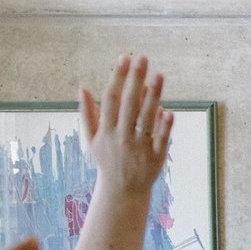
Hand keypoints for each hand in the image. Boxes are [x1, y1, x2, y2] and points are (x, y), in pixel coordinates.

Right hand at [79, 55, 173, 198]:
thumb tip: (82, 88)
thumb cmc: (108, 160)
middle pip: (129, 104)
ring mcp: (139, 147)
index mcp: (106, 130)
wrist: (122, 192)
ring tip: (159, 75)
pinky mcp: (155, 157)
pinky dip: (164, 127)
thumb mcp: (92, 139)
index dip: (117, 77)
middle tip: (142, 57)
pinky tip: (168, 110)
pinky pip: (160, 140)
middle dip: (135, 80)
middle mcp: (122, 137)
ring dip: (152, 97)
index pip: (111, 99)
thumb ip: (88, 113)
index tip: (124, 58)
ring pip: (146, 119)